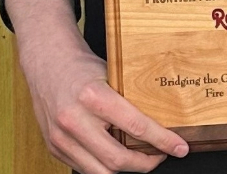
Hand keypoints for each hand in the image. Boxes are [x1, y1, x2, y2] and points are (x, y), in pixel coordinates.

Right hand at [7, 0, 188, 173]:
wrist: (47, 63)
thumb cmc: (82, 66)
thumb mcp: (112, 73)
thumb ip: (129, 97)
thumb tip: (163, 116)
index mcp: (93, 97)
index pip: (135, 126)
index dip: (162, 141)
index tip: (180, 147)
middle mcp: (74, 121)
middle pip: (117, 159)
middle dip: (145, 163)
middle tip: (162, 156)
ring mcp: (60, 138)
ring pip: (99, 171)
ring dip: (126, 170)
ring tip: (143, 159)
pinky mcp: (53, 148)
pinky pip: (84, 168)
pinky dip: (104, 167)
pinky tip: (118, 157)